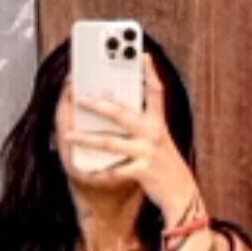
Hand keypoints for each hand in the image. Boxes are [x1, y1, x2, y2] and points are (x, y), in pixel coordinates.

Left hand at [68, 52, 197, 219]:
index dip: (150, 72)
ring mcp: (147, 153)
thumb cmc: (167, 167)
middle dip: (98, 103)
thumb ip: (143, 127)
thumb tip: (118, 112)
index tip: (142, 55)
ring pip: (110, 142)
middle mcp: (154, 135)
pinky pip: (113, 171)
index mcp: (159, 124)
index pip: (156, 92)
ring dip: (86, 139)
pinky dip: (97, 172)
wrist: (183, 195)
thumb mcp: (160, 142)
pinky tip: (84, 171)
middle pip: (121, 113)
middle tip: (79, 96)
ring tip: (69, 135)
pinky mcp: (142, 172)